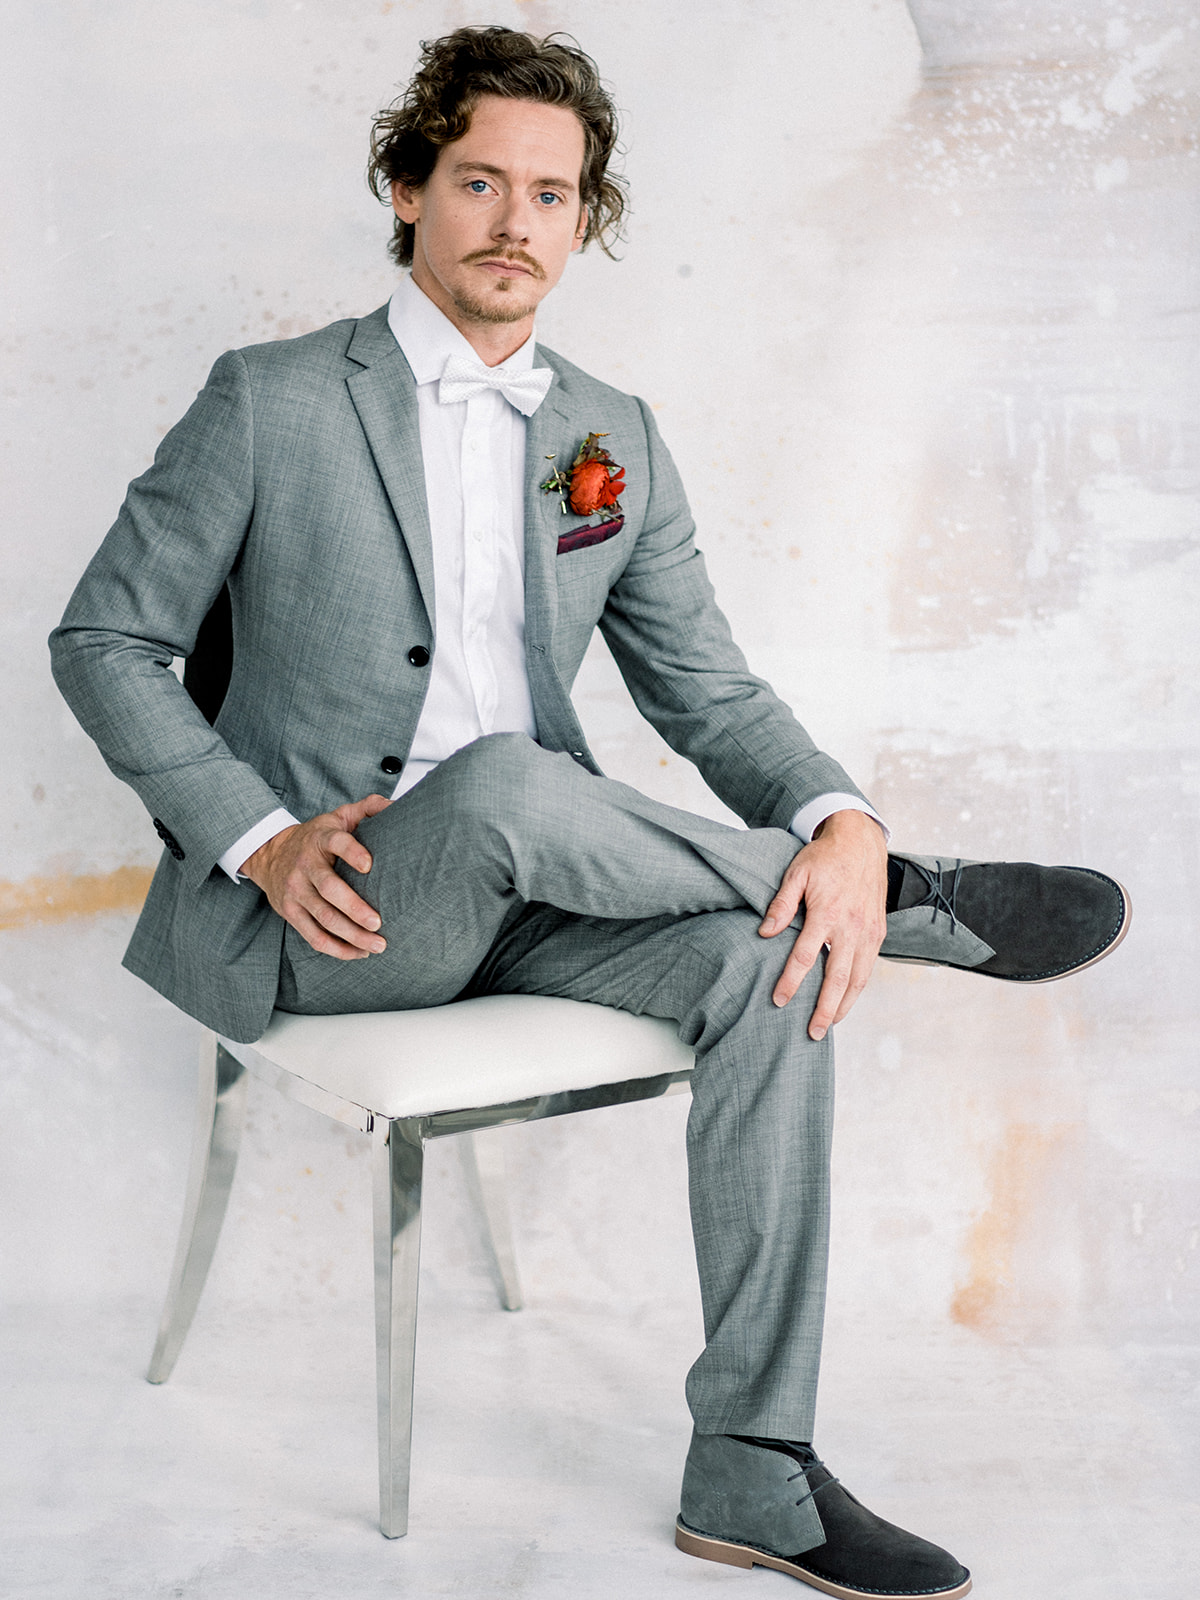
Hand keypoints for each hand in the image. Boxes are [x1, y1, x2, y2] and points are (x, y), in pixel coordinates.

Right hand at [241, 793, 391, 958]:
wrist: (270, 854)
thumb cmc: (316, 838)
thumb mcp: (338, 817)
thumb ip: (366, 808)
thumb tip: (395, 806)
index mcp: (321, 838)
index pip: (336, 842)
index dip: (352, 852)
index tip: (368, 865)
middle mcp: (306, 865)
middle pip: (330, 890)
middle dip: (355, 909)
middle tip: (378, 923)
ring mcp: (295, 891)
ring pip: (323, 918)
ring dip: (351, 935)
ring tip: (377, 944)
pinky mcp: (290, 912)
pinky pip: (313, 936)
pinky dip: (336, 948)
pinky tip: (358, 953)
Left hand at [758, 809, 887, 1039]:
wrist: (861, 842)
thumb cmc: (825, 858)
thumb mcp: (796, 873)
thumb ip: (781, 904)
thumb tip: (764, 932)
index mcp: (827, 913)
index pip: (805, 956)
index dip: (791, 981)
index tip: (778, 1001)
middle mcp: (851, 927)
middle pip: (837, 978)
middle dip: (825, 1009)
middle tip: (813, 1032)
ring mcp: (869, 931)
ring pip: (858, 978)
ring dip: (845, 1005)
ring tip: (830, 1025)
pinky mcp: (878, 932)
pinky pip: (868, 967)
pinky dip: (858, 988)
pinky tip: (846, 1000)